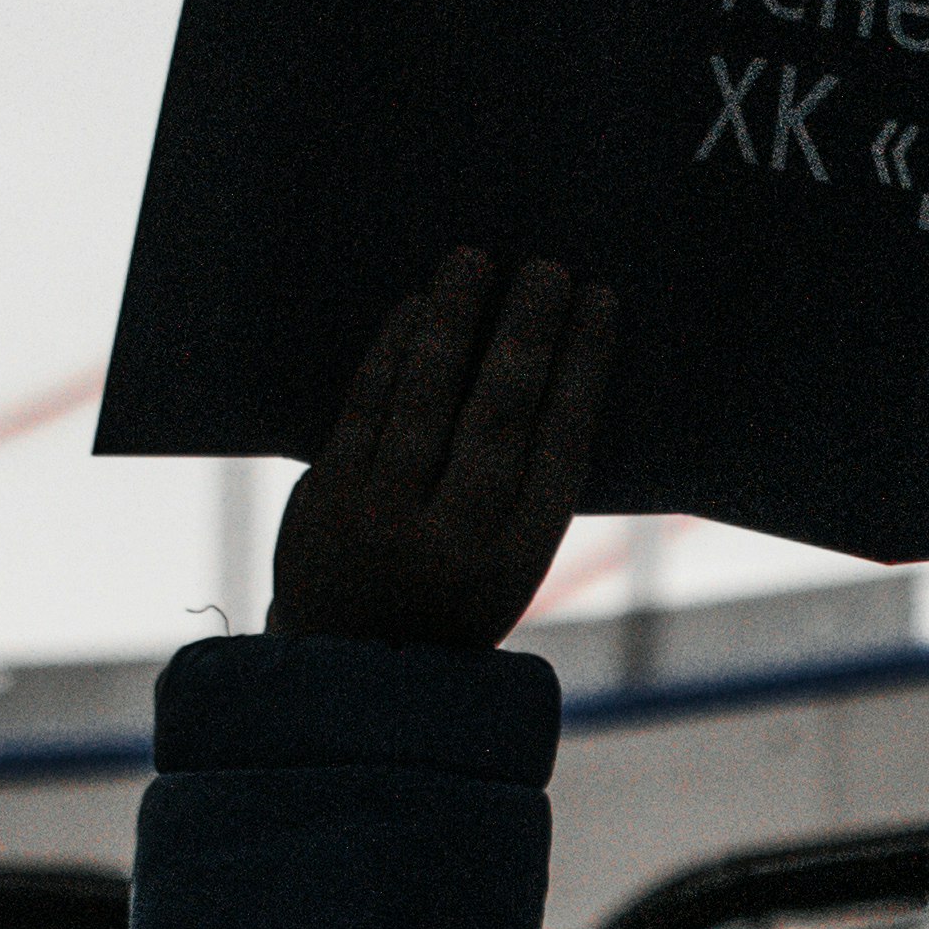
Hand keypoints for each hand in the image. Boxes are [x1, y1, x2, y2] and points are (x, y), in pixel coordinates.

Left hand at [266, 251, 619, 651]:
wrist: (343, 668)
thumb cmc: (446, 599)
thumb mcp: (507, 568)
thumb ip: (527, 486)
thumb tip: (554, 366)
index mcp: (517, 558)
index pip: (562, 442)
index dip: (584, 364)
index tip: (600, 300)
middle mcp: (453, 539)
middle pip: (499, 413)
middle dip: (528, 331)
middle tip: (549, 268)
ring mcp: (383, 517)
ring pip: (425, 398)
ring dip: (455, 319)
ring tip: (475, 259)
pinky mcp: (328, 497)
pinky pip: (367, 405)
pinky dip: (394, 351)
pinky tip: (418, 308)